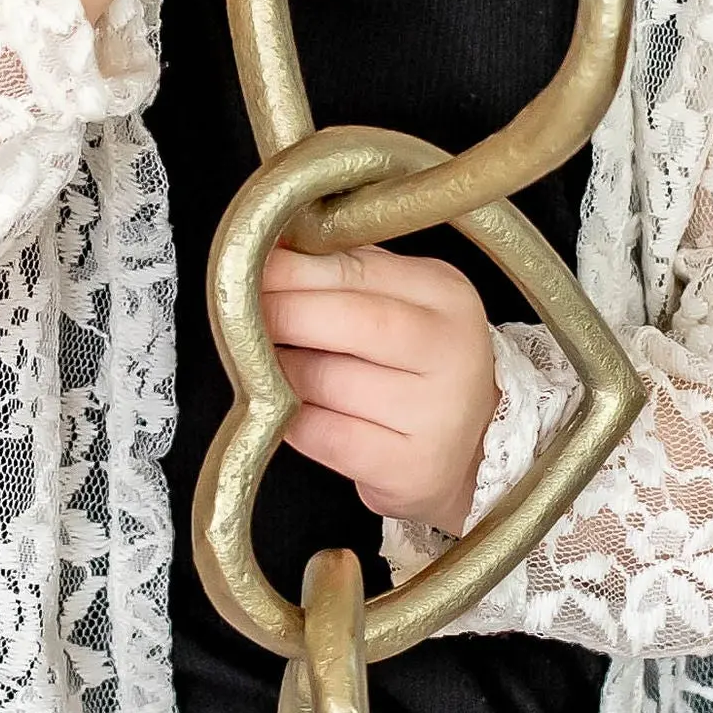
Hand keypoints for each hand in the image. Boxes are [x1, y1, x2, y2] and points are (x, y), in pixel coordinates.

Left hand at [259, 243, 497, 533]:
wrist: (473, 449)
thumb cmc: (421, 366)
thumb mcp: (403, 302)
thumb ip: (345, 271)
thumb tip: (272, 245)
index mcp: (446, 295)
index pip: (354, 271)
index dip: (291, 271)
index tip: (248, 271)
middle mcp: (452, 351)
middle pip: (346, 321)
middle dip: (281, 315)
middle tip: (240, 317)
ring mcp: (437, 414)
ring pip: (325, 380)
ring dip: (279, 371)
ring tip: (266, 365)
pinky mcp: (411, 467)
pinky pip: (324, 435)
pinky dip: (293, 420)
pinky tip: (288, 409)